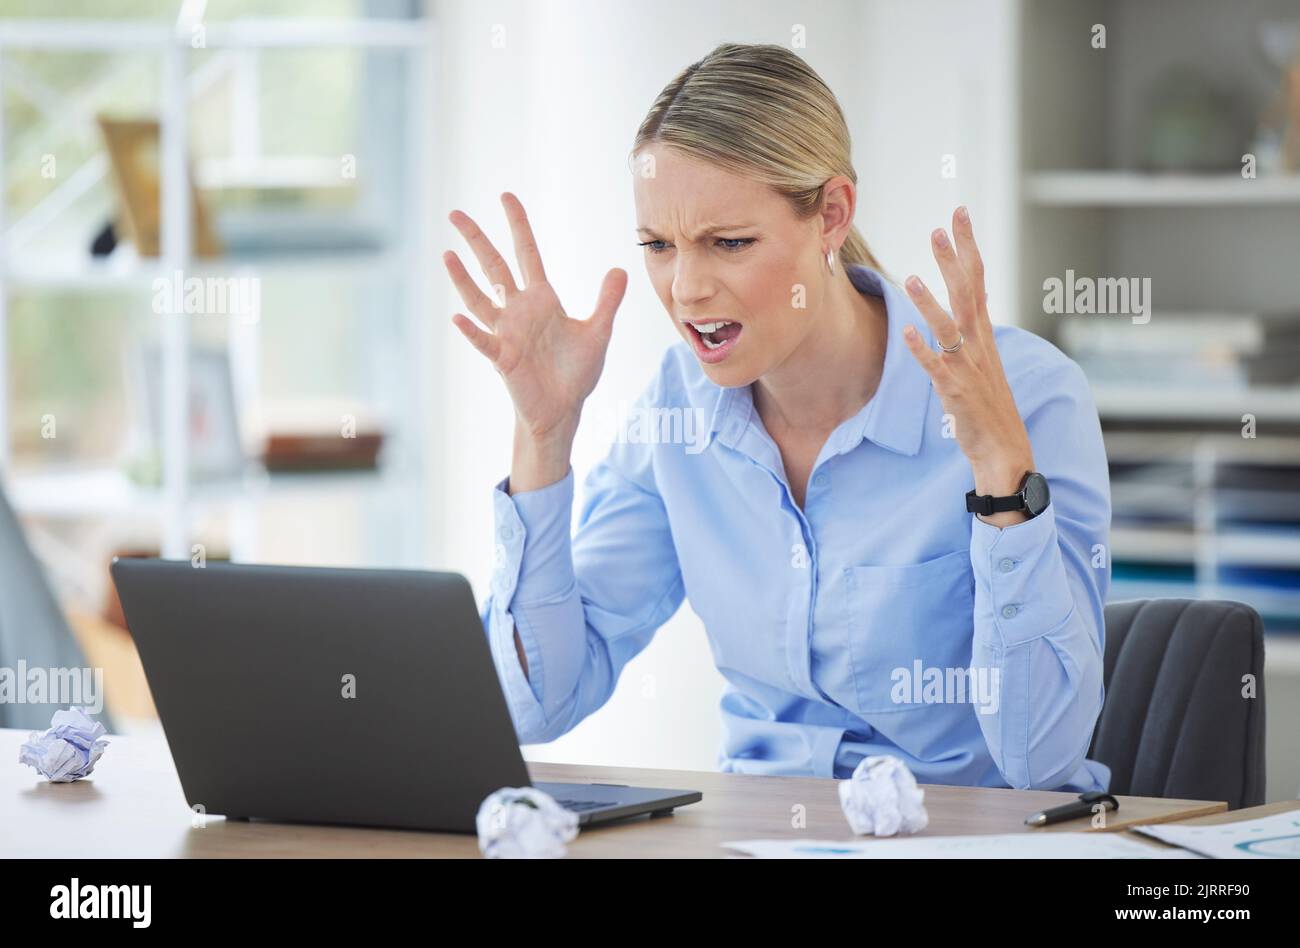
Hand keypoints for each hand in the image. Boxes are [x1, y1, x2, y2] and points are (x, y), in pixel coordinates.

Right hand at [444, 192, 627, 446]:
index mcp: (542, 300)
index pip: (527, 254)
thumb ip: (607, 301)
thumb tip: (620, 269)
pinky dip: (471, 331)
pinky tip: (458, 318)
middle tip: (455, 213)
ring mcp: (507, 334)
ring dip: (463, 279)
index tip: (506, 196)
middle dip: (476, 240)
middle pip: (494, 267)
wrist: (563, 410)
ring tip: (447, 255)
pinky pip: (484, 341)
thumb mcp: (598, 332)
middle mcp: (519, 311)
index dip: (518, 225)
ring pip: (480, 300)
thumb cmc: (576, 373)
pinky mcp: (503, 359)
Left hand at [900, 206, 1034, 526]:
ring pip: (950, 328)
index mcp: (984, 336)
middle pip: (967, 293)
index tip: (960, 214)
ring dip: (931, 302)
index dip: (968, 247)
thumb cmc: (988, 408)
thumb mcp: (981, 362)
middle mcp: (978, 346)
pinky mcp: (954, 392)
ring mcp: (967, 368)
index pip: (978, 280)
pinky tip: (907, 332)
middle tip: (941, 226)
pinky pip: (936, 367)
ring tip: (912, 276)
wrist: (1004, 451)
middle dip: (954, 260)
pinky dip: (923, 349)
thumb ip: (969, 333)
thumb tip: (961, 304)